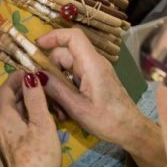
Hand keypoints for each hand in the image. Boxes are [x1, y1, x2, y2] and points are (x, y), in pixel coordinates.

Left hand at [0, 71, 60, 166]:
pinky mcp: (19, 147)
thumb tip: (29, 76)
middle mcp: (2, 126)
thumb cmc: (39, 157)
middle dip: (26, 89)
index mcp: (3, 118)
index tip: (33, 70)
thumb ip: (35, 98)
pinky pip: (24, 124)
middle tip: (45, 82)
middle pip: (10, 100)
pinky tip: (50, 118)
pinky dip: (34, 116)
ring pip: (18, 112)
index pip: (5, 90)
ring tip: (51, 99)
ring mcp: (10, 138)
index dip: (17, 77)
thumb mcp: (41, 123)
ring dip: (32, 103)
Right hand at [37, 28, 166, 166]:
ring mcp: (94, 71)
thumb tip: (36, 75)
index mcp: (92, 64)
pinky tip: (64, 109)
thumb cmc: (108, 120)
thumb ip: (56, 89)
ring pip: (66, 69)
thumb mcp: (77, 108)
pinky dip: (65, 90)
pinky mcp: (94, 81)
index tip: (36, 46)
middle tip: (43, 93)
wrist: (130, 130)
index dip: (53, 36)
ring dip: (57, 85)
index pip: (73, 36)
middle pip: (65, 55)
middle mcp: (94, 63)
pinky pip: (73, 78)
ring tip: (57, 109)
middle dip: (50, 72)